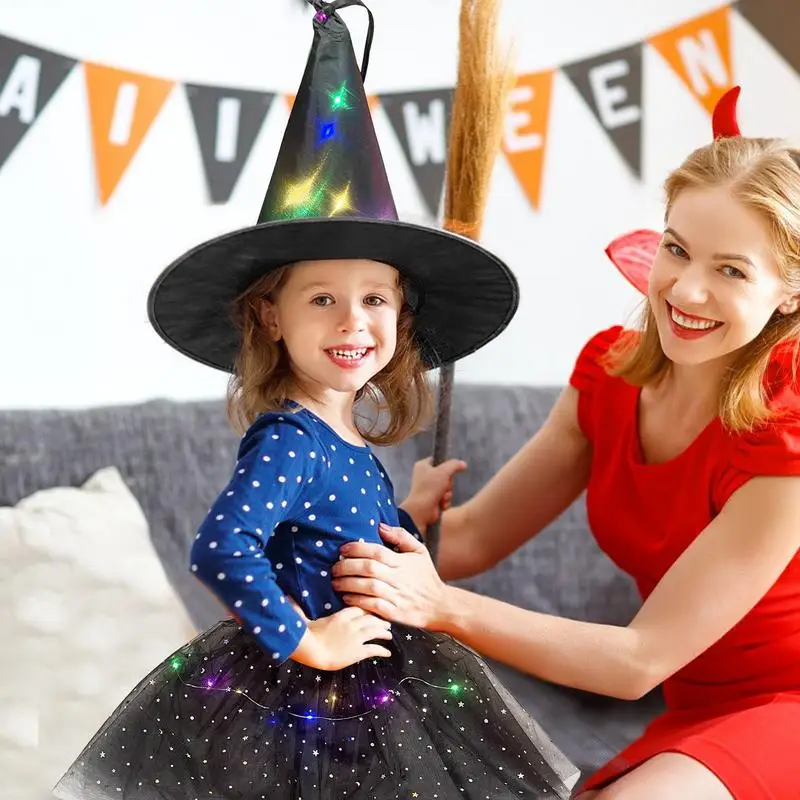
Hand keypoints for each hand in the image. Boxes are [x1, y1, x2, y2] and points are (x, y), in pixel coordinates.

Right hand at [290, 604, 392, 670]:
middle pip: (372, 617)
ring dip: (384, 632)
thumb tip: (285, 595)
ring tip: (388, 634)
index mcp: (342, 614)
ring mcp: (356, 638)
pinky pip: (374, 649)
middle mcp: (352, 624)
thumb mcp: (304, 617)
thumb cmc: (306, 635)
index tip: (374, 608)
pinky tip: (387, 653)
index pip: (361, 606)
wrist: (311, 651)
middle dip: (381, 619)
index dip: (370, 606)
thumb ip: (299, 606)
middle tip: (386, 621)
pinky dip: (382, 650)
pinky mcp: (358, 652)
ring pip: (376, 631)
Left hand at [332, 523, 449, 629]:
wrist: (440, 606)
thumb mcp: (419, 551)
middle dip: (347, 566)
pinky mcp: (394, 613)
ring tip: (335, 582)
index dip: (357, 549)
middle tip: (334, 566)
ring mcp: (396, 596)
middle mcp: (399, 578)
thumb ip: (401, 536)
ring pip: (368, 587)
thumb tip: (380, 526)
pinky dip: (357, 601)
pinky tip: (346, 597)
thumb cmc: (426, 577)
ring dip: (348, 584)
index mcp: (403, 562)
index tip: (343, 549)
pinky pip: (372, 606)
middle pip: (369, 568)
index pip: (377, 552)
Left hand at [402, 457, 466, 531]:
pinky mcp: (432, 500)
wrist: (422, 510)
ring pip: (447, 487)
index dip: (446, 465)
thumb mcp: (444, 471)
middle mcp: (425, 476)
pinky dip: (445, 501)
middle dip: (448, 483)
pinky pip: (445, 498)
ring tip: (441, 497)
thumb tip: (463, 464)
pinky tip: (440, 504)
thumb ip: (454, 465)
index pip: (439, 460)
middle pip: (446, 475)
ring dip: (447, 493)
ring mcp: (428, 489)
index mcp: (423, 466)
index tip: (450, 470)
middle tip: (444, 486)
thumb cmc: (430, 488)